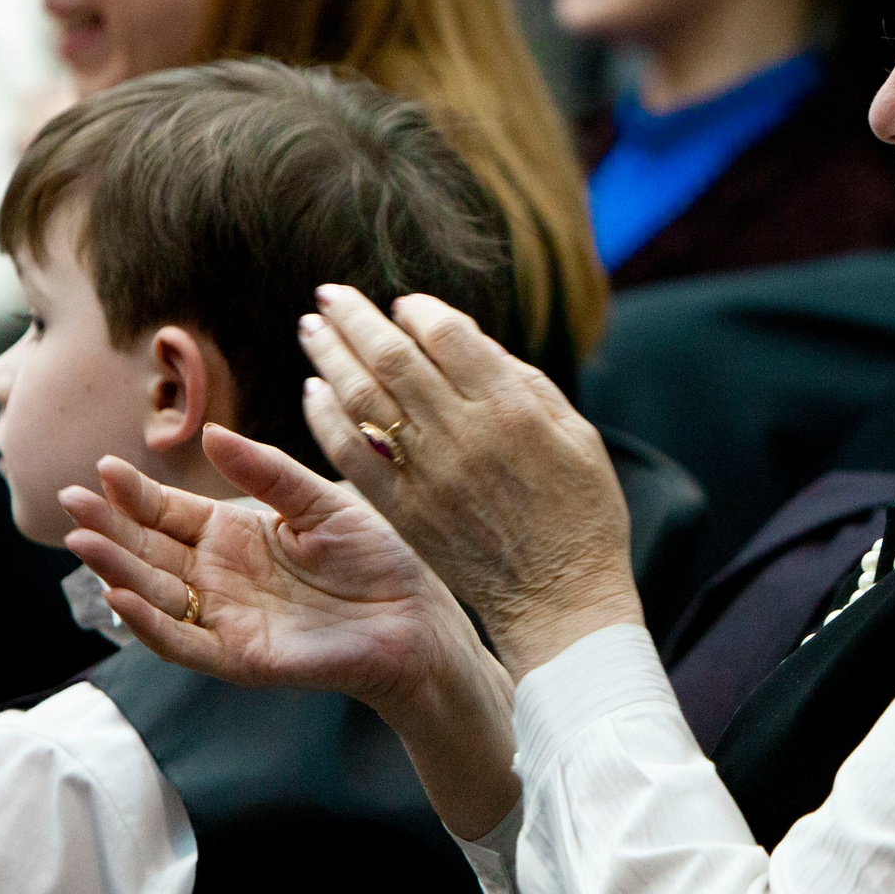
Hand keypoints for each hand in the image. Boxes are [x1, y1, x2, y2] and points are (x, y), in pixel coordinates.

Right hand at [59, 431, 520, 837]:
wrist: (415, 616)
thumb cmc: (374, 557)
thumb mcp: (318, 501)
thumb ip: (266, 472)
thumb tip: (211, 433)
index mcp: (234, 534)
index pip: (168, 512)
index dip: (134, 494)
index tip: (102, 468)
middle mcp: (219, 577)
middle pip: (149, 551)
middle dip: (109, 527)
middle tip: (70, 500)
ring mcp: (224, 618)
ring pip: (154, 594)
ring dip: (116, 570)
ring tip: (82, 540)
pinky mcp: (239, 657)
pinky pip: (183, 642)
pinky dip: (150, 623)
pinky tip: (121, 595)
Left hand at [294, 284, 641, 680]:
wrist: (560, 600)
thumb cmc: (581, 514)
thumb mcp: (577, 436)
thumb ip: (524, 382)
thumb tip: (468, 339)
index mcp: (512, 410)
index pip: (448, 336)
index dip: (419, 311)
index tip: (404, 303)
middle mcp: (463, 436)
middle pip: (393, 358)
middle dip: (356, 319)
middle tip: (330, 294)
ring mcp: (428, 475)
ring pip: (362, 399)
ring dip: (330, 357)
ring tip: (312, 327)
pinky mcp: (404, 510)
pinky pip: (351, 453)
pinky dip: (326, 417)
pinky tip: (313, 391)